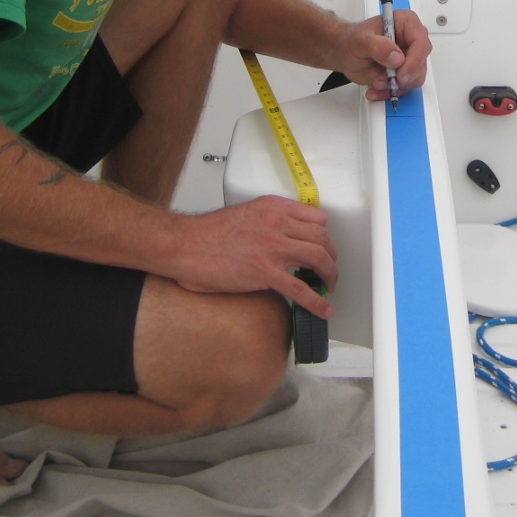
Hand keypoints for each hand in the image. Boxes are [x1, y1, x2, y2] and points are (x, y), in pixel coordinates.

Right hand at [168, 195, 337, 318]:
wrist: (186, 245)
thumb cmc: (208, 233)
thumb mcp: (246, 213)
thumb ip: (268, 221)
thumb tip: (282, 240)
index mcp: (273, 207)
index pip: (315, 217)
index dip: (323, 235)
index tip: (322, 246)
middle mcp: (278, 223)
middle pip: (322, 238)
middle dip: (330, 256)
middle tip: (328, 269)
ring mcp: (274, 248)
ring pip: (319, 258)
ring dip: (330, 275)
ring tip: (328, 286)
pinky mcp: (266, 272)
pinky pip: (301, 289)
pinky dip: (317, 302)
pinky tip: (324, 309)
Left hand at [336, 9, 431, 102]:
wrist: (344, 52)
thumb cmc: (352, 40)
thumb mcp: (360, 40)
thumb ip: (378, 46)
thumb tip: (397, 56)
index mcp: (405, 23)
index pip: (421, 42)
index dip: (414, 61)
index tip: (401, 74)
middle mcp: (411, 40)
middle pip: (420, 63)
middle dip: (402, 77)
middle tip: (384, 80)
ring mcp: (409, 58)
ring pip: (414, 78)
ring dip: (394, 85)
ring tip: (376, 81)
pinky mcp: (404, 72)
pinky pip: (404, 88)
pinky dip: (389, 91)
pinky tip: (376, 88)